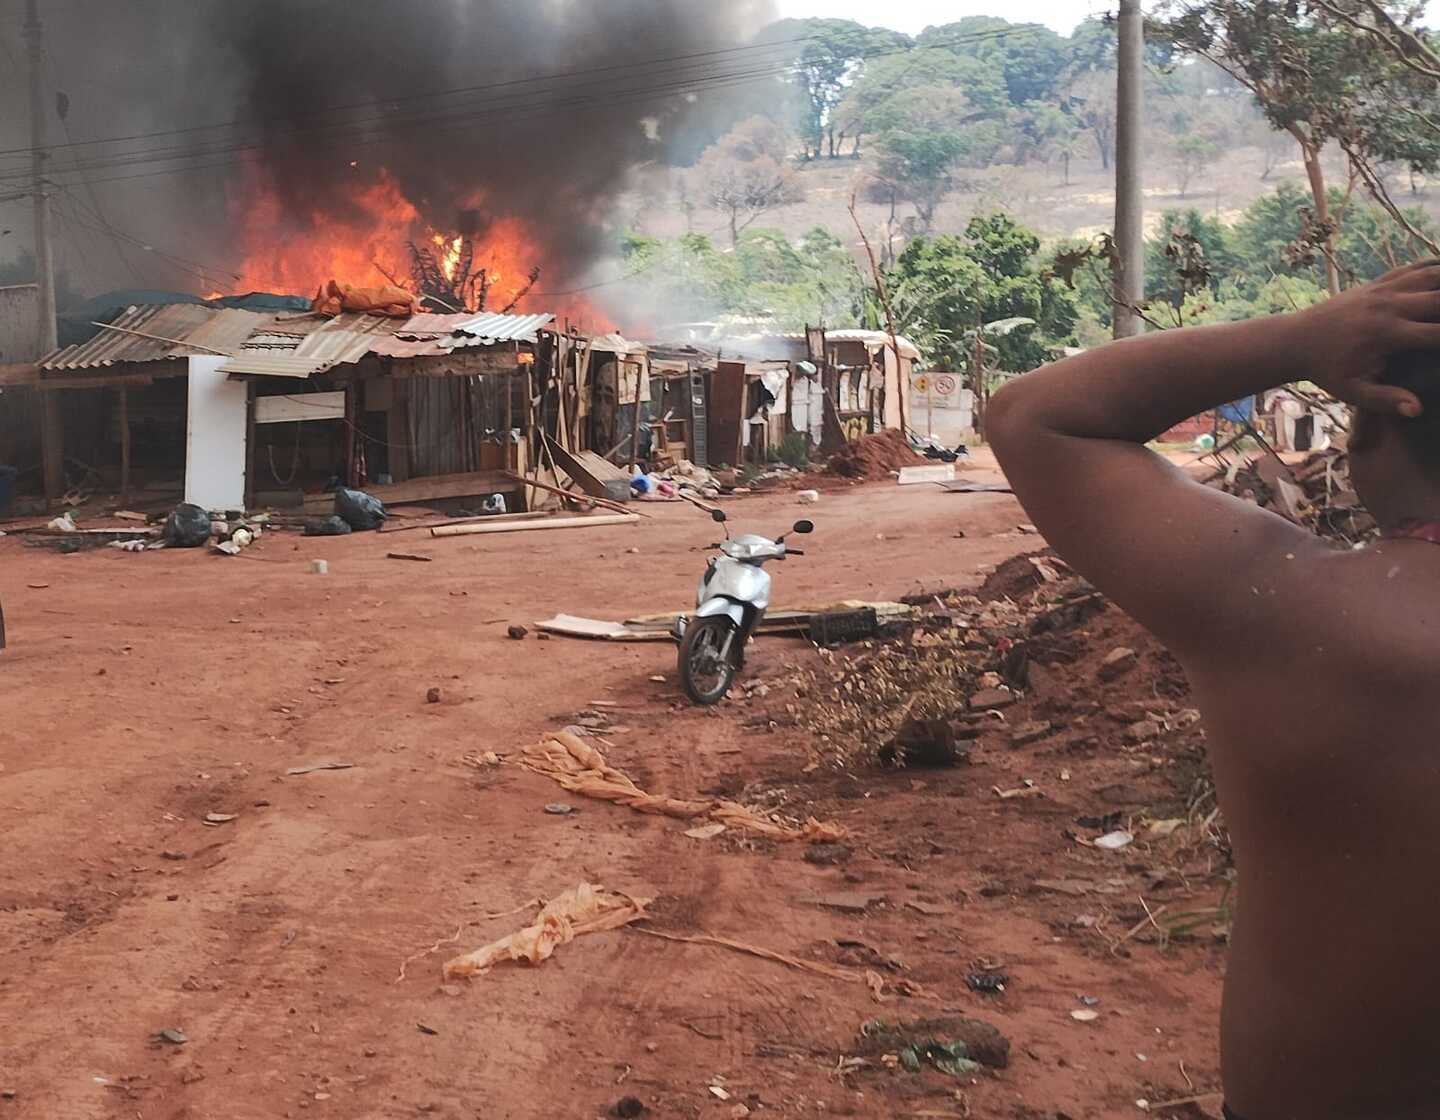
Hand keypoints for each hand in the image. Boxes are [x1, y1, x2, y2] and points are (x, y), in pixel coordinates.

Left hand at [1296, 259, 1439, 416]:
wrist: (1295, 341)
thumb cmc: (1327, 371)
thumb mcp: (1351, 391)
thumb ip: (1386, 400)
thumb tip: (1418, 409)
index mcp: (1386, 335)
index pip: (1439, 333)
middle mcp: (1388, 307)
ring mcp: (1383, 290)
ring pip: (1432, 275)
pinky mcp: (1377, 282)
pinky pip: (1414, 266)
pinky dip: (1437, 264)